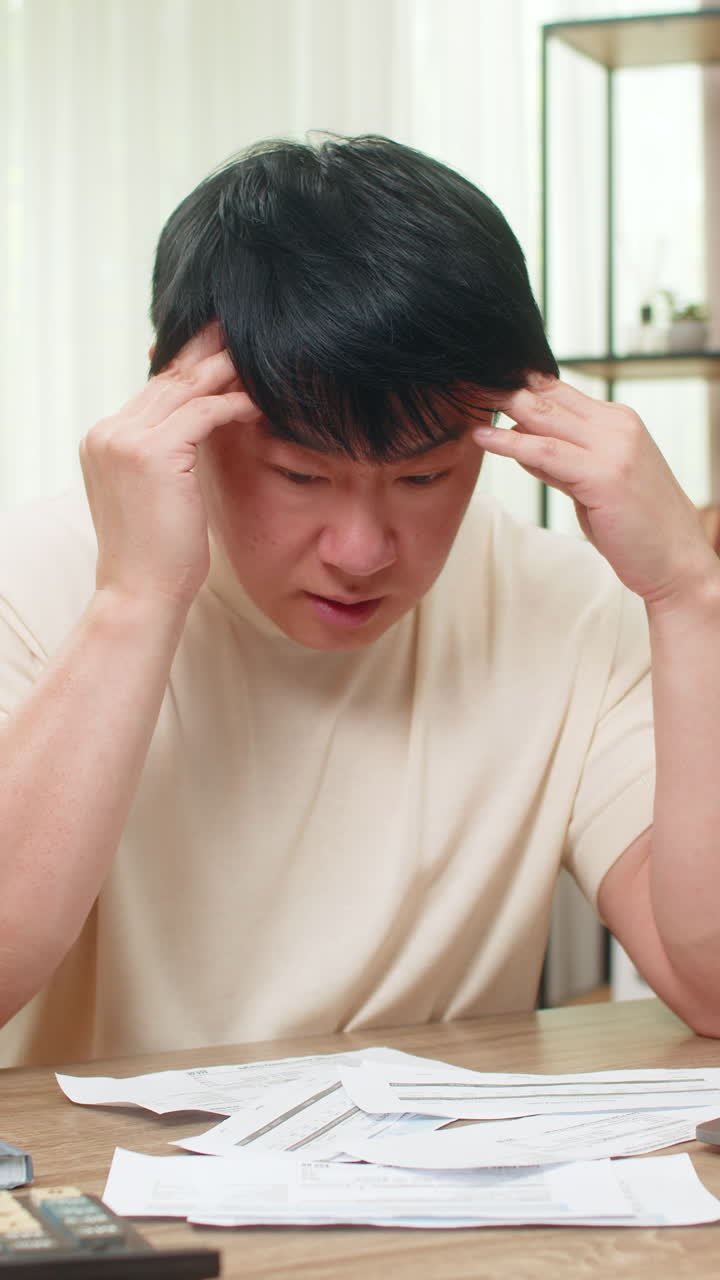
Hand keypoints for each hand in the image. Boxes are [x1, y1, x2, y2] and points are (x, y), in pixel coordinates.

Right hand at [80, 324, 260, 609]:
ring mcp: (125, 441)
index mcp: (104, 440)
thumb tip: (198, 433)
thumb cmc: (156, 557)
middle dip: (208, 354)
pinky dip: (233, 404)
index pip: (153, 391)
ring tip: (259, 358)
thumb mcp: (155, 495)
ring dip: (225, 371)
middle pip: (167, 379)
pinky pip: (202, 413)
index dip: (190, 368)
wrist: (140, 595)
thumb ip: (165, 457)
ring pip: (185, 388)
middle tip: (242, 334)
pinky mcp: (153, 454)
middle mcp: (108, 433)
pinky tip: (258, 403)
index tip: (222, 350)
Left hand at [473, 375, 717, 607]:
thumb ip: (558, 460)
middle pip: (548, 396)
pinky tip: (483, 436)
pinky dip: (511, 442)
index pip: (558, 390)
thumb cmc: (634, 527)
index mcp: (617, 421)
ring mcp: (613, 447)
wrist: (675, 561)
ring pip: (545, 417)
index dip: (518, 383)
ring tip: (466, 398)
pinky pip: (546, 451)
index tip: (481, 380)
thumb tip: (518, 440)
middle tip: (464, 381)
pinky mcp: (604, 475)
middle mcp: (616, 425)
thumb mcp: (591, 483)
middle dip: (503, 387)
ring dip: (501, 406)